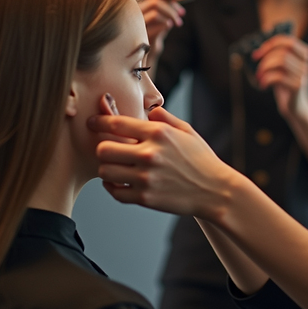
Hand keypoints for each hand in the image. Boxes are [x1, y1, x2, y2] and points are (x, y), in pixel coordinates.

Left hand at [89, 107, 240, 218]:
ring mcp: (146, 178)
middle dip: (103, 149)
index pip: (117, 123)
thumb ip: (164, 118)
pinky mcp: (145, 198)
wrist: (215, 191)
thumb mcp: (187, 131)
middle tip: (109, 151)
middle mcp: (150, 154)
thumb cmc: (200, 159)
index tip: (92, 122)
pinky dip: (113, 187)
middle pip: (104, 149)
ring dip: (107, 169)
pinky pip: (115, 192)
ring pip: (105, 172)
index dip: (99, 121)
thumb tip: (149, 110)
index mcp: (158, 133)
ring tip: (115, 168)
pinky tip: (119, 182)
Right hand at [138, 0, 184, 60]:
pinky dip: (165, 24)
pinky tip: (169, 26)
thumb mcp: (161, 18)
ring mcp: (135, 23)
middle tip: (182, 14)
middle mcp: (133, 11)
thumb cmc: (153, 32)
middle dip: (171, 7)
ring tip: (178, 23)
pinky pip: (155, 26)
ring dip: (171, 15)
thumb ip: (166, 7)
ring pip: (155, 12)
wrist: (145, 53)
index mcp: (138, 3)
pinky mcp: (138, 34)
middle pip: (154, 1)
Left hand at [252, 35, 307, 119]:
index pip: (288, 41)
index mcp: (305, 54)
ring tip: (259, 77)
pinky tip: (263, 85)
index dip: (270, 44)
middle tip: (258, 70)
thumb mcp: (281, 68)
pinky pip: (279, 76)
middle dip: (266, 59)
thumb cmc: (286, 86)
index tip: (257, 54)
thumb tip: (258, 51)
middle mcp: (307, 63)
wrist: (295, 108)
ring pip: (281, 61)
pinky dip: (266, 79)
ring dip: (265, 68)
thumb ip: (275, 57)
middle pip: (283, 52)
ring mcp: (304, 74)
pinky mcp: (298, 86)